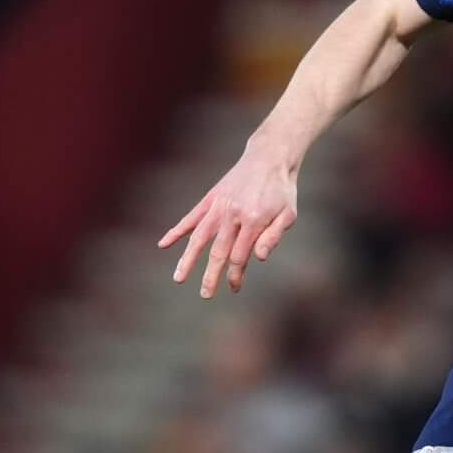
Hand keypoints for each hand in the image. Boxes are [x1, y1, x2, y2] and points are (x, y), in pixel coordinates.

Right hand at [159, 136, 298, 299]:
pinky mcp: (210, 199)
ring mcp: (219, 206)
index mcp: (254, 220)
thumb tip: (259, 258)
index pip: (240, 256)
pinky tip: (163, 244)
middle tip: (206, 295)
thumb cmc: (281, 190)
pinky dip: (177, 231)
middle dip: (211, 276)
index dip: (235, 275)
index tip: (233, 288)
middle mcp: (233, 214)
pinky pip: (191, 218)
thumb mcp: (288, 214)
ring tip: (178, 278)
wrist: (268, 157)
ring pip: (199, 238)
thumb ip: (274, 237)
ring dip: (188, 260)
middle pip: (219, 252)